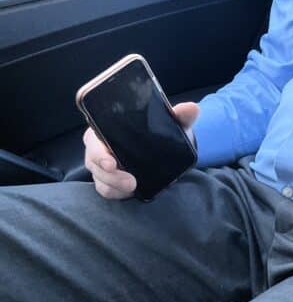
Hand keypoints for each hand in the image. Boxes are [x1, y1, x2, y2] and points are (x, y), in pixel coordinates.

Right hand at [84, 101, 198, 199]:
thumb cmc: (163, 132)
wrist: (169, 150)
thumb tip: (191, 108)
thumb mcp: (173, 123)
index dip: (98, 151)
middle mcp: (100, 146)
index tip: (111, 162)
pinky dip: (117, 192)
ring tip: (133, 187)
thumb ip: (182, 115)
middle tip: (130, 182)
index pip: (93, 138)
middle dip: (108, 173)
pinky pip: (106, 189)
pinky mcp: (109, 180)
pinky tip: (130, 192)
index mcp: (108, 127)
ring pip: (100, 178)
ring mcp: (102, 165)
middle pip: (93, 160)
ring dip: (115, 185)